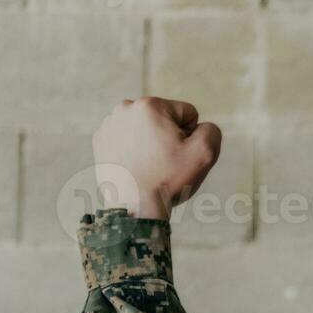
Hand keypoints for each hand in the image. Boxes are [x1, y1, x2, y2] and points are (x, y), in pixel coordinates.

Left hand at [92, 97, 220, 221]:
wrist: (134, 206)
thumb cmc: (169, 179)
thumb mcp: (205, 154)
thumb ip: (211, 131)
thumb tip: (202, 126)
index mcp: (151, 106)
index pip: (187, 113)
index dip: (191, 136)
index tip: (179, 154)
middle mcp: (126, 108)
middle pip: (164, 119)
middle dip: (169, 137)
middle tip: (165, 162)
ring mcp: (109, 124)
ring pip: (145, 129)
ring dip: (152, 143)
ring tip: (150, 165)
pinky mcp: (100, 140)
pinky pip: (127, 139)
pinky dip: (134, 150)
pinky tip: (136, 166)